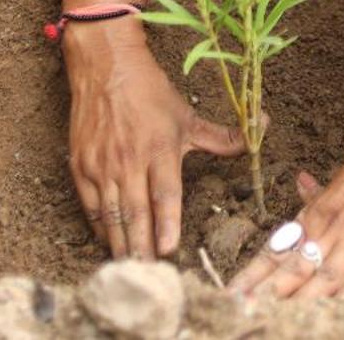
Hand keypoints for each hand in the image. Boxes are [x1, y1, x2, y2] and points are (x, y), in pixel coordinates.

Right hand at [65, 17, 245, 259]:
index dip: (167, 223)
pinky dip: (100, 227)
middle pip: (136, 213)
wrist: (105, 68)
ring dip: (120, 244)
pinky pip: (90, 205)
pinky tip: (108, 243)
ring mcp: (102, 165)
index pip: (165, 194)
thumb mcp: (187, 114)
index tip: (169, 249)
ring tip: (129, 269)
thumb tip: (263, 129)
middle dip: (142, 247)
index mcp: (160, 148)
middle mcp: (129, 160)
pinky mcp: (81, 165)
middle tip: (148, 275)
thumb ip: (220, 137)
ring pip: (111, 214)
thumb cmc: (150, 93)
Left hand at [230, 113, 343, 298]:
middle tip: (241, 311)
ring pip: (323, 275)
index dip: (255, 274)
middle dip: (268, 293)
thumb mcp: (340, 177)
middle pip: (293, 268)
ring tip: (275, 316)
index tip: (232, 293)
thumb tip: (300, 182)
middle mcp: (331, 227)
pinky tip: (336, 309)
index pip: (279, 250)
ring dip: (299, 298)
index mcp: (317, 214)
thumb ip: (320, 192)